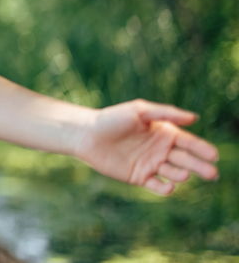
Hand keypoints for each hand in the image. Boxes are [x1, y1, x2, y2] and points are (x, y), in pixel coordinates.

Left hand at [73, 99, 219, 194]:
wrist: (86, 134)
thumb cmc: (111, 118)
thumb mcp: (139, 111)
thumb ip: (166, 114)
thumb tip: (194, 118)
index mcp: (163, 133)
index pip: (188, 142)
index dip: (202, 149)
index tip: (214, 155)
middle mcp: (160, 150)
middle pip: (186, 160)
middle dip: (200, 166)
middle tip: (212, 173)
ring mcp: (151, 164)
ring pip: (174, 173)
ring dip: (181, 175)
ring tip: (183, 174)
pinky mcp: (139, 177)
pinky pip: (157, 185)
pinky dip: (165, 188)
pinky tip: (168, 186)